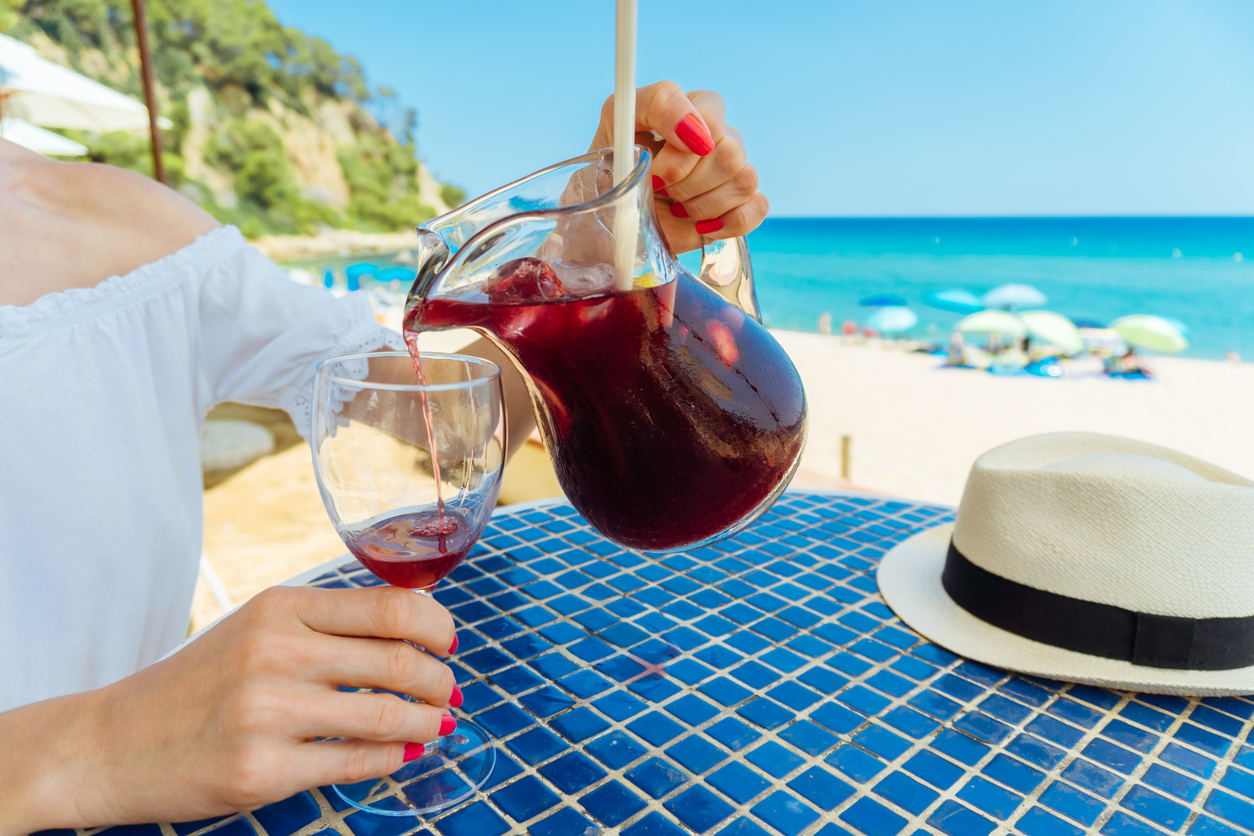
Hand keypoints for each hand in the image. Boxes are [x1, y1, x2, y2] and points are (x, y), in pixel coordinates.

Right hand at [2, 585, 459, 829]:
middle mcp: (277, 652)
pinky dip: (392, 757)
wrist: (111, 743)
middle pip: (400, 662)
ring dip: (428, 723)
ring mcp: (269, 714)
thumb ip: (328, 626)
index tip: (450, 643)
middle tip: (452, 692)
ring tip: (438, 724)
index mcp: (282, 607)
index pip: (391, 605)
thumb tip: (417, 636)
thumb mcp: (258, 628)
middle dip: (442, 681)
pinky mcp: (262, 771)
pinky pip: (355, 762)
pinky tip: (402, 752)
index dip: (438, 627)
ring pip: (387, 716)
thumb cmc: (199, 683)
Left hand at [590, 81, 768, 252]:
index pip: (710, 107)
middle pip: (730, 150)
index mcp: (686, 108)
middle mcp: (715, 135)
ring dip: (701, 204)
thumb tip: (698, 134)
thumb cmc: (608, 174)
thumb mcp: (613, 128)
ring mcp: (730, 170)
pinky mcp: (739, 205)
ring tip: (673, 207)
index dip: (686, 141)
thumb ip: (654, 105)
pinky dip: (727, 223)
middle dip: (686, 182)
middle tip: (658, 190)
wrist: (609, 224)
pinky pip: (756, 208)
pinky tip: (698, 225)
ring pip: (745, 179)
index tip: (658, 170)